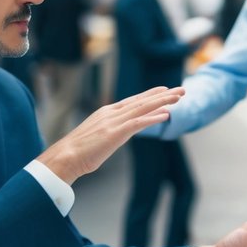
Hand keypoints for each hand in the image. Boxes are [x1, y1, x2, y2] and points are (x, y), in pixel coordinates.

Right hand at [37, 86, 182, 183]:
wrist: (65, 157)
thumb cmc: (78, 151)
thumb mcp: (97, 136)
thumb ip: (109, 130)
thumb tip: (116, 134)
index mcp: (107, 112)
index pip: (133, 100)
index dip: (150, 95)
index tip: (164, 90)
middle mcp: (112, 113)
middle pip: (142, 100)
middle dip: (163, 94)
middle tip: (181, 89)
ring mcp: (113, 122)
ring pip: (143, 108)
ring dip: (163, 101)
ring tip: (179, 97)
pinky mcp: (115, 133)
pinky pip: (138, 123)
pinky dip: (153, 118)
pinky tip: (167, 114)